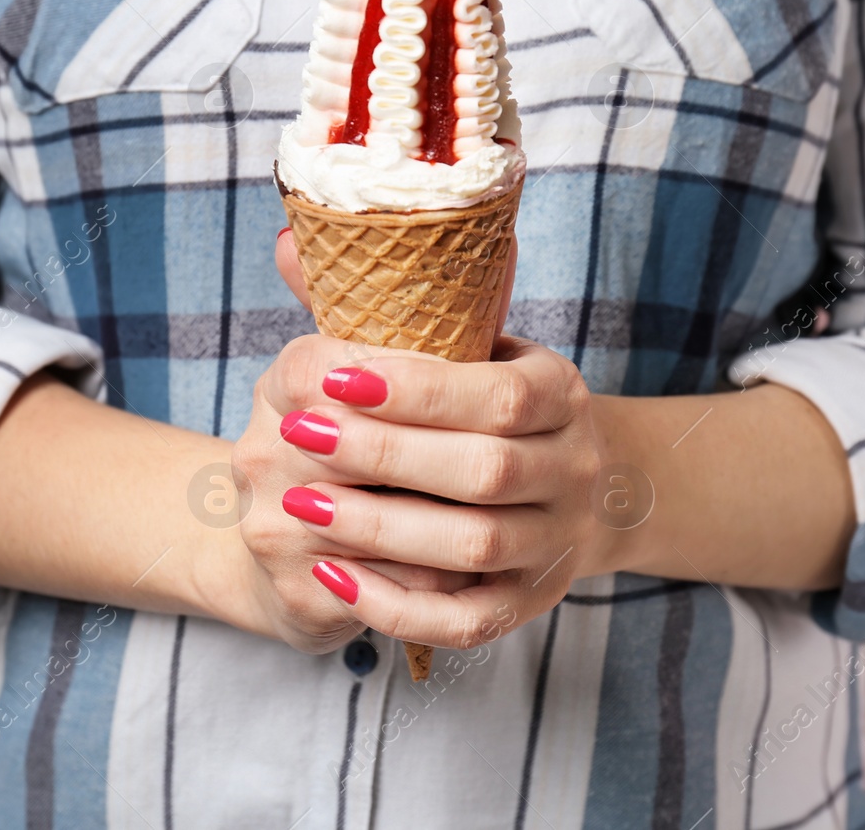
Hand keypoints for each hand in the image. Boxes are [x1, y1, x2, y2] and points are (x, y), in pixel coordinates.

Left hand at [260, 334, 607, 651]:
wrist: (577, 489)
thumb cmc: (489, 404)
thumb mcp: (462, 347)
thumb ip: (377, 307)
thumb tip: (287, 243)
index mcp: (561, 395)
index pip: (500, 395)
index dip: (418, 389)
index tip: (334, 375)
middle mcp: (573, 470)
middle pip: (484, 471)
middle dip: (384, 454)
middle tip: (297, 434)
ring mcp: (555, 544)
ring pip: (474, 546)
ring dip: (381, 528)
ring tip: (299, 501)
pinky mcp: (528, 604)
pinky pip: (468, 621)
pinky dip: (398, 604)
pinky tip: (333, 576)